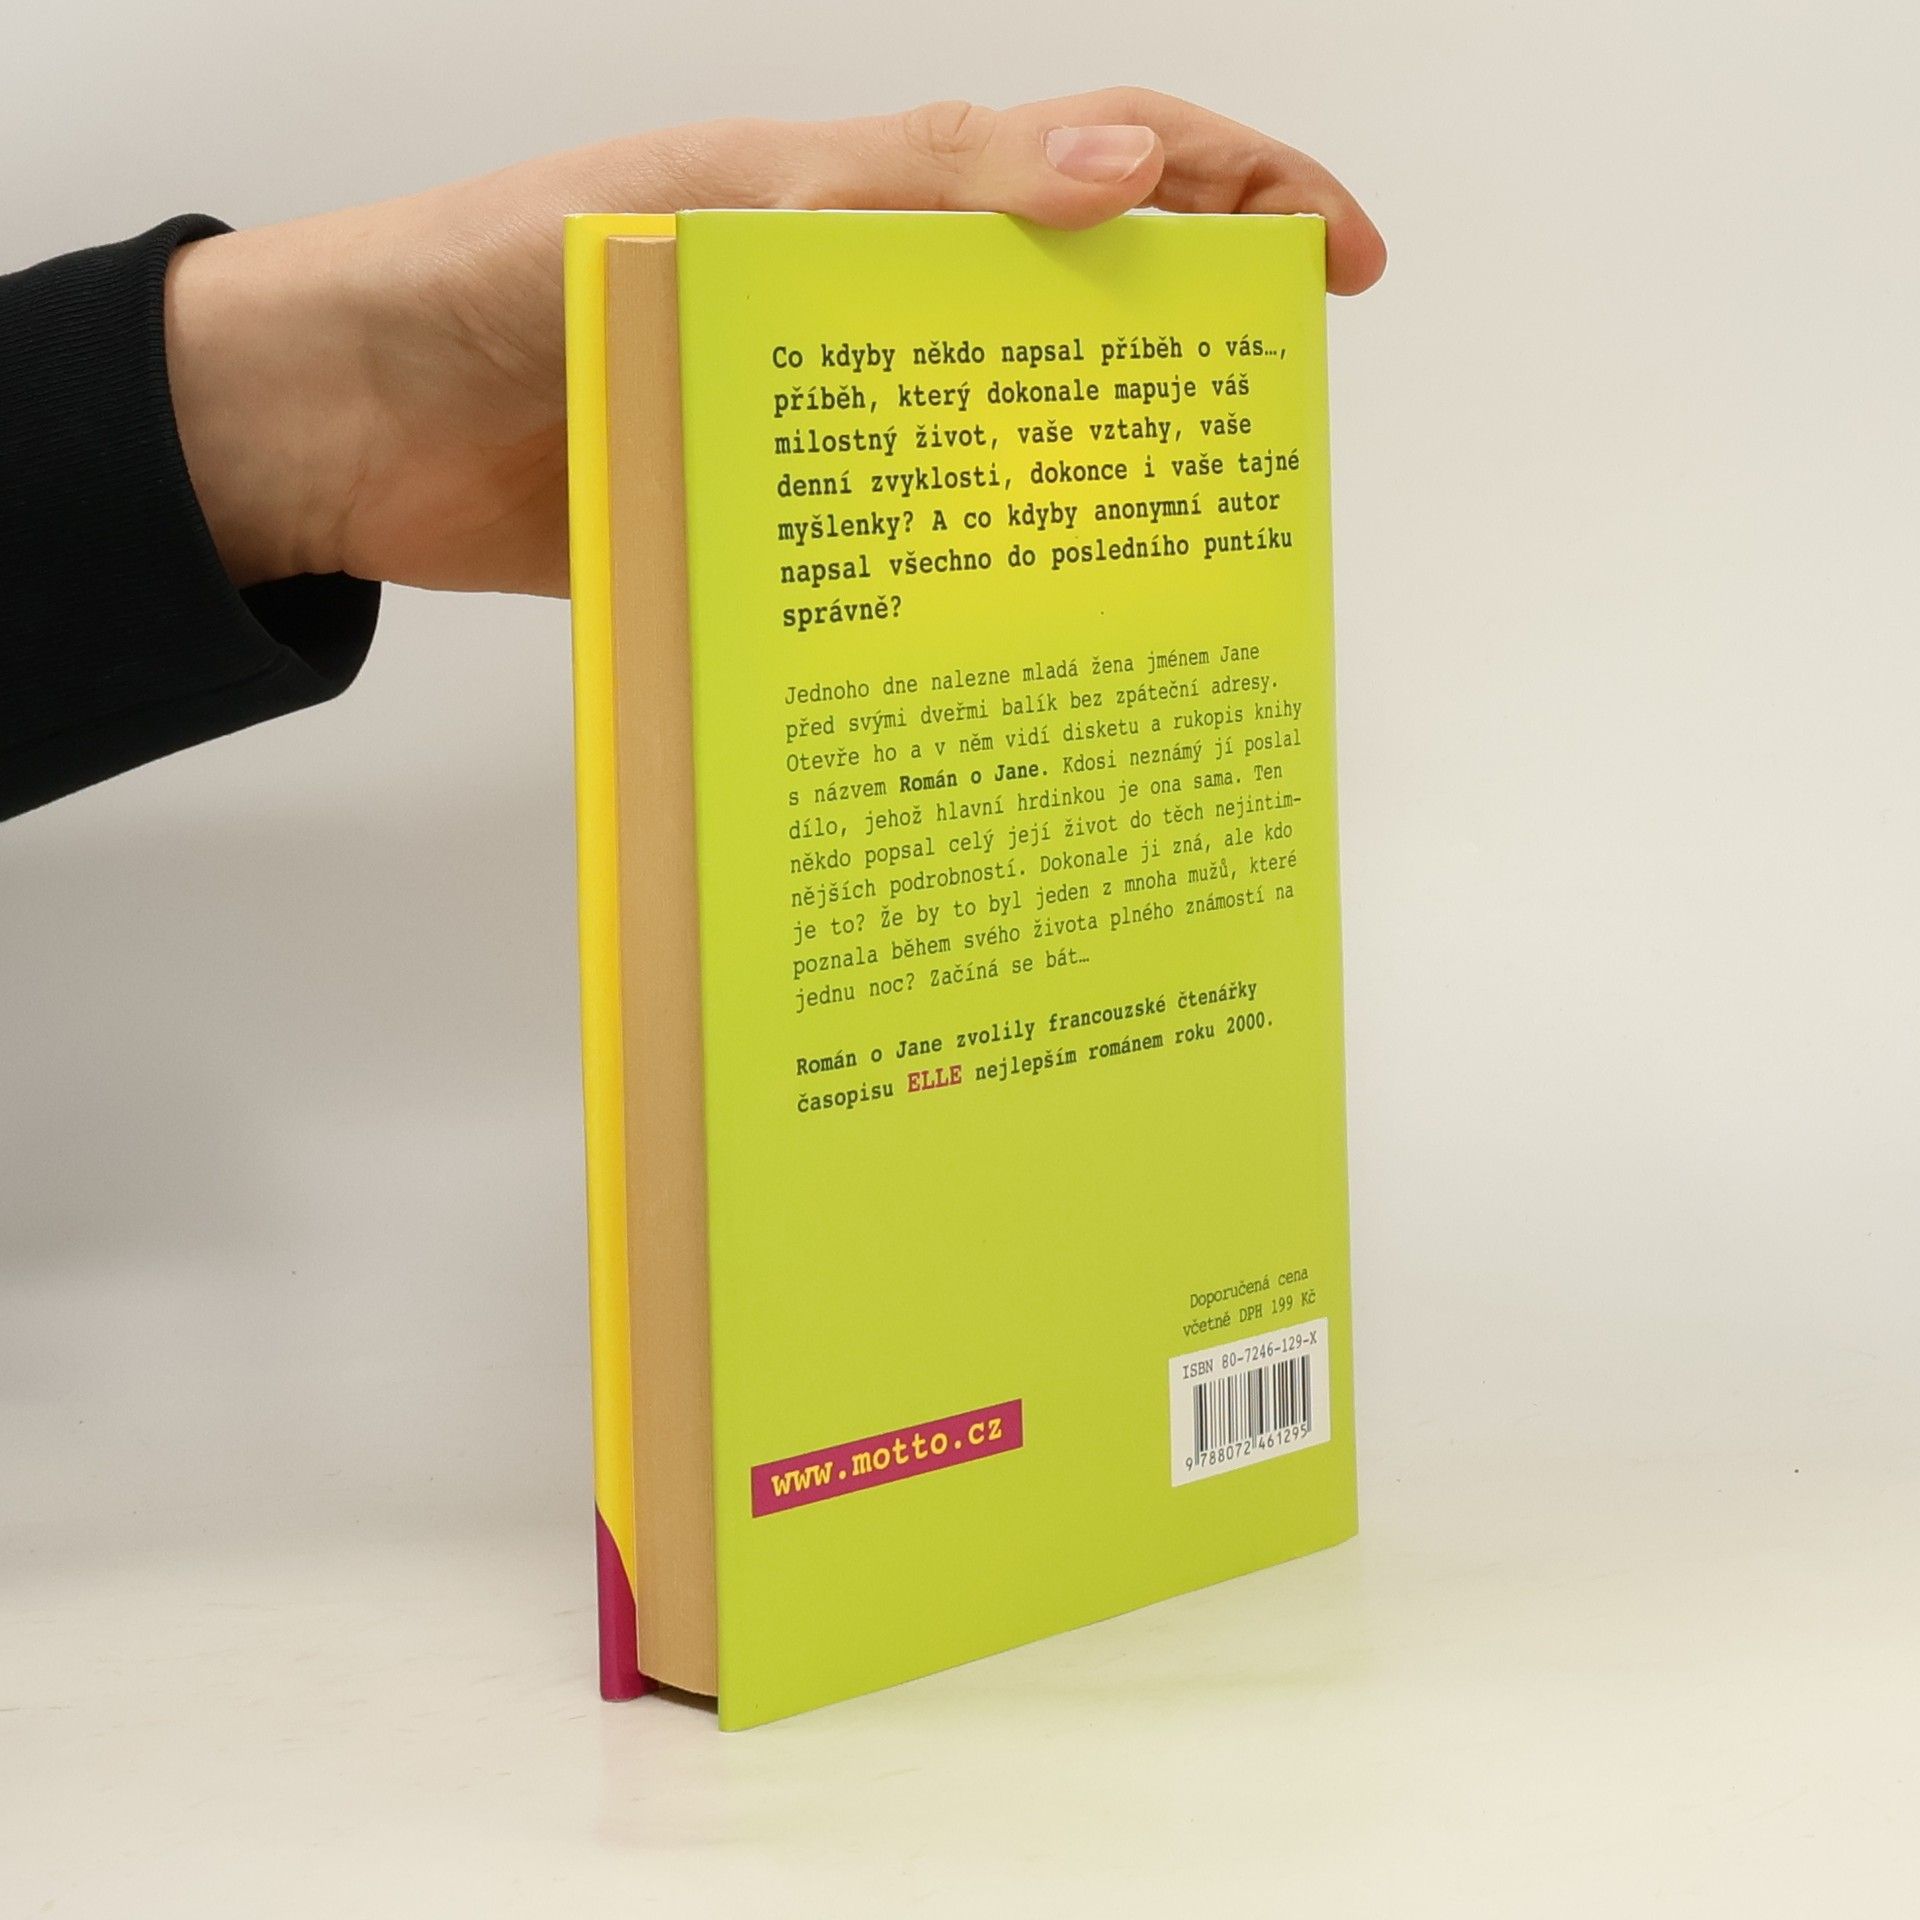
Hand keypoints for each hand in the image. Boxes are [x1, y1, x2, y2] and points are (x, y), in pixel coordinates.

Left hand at [163, 88, 1385, 597]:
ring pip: (998, 454)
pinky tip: (1026, 651)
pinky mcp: (781, 544)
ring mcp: (830, 436)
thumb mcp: (716, 202)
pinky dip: (970, 599)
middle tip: (1270, 456)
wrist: (350, 421)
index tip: (1342, 266)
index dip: (1242, 189)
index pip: (1101, 163)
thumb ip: (908, 189)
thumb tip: (1131, 168)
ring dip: (1089, 500)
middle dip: (1193, 366)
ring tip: (1176, 573)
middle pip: (1073, 322)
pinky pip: (902, 563)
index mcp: (874, 197)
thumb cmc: (507, 272)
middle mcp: (872, 311)